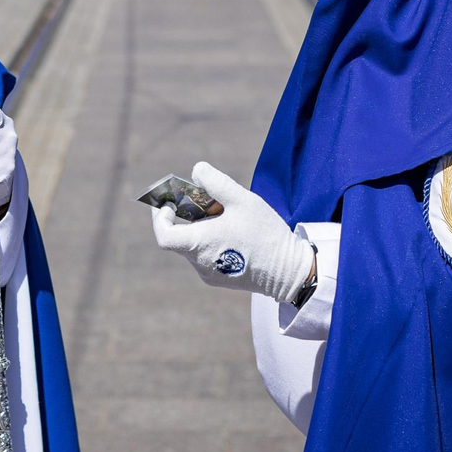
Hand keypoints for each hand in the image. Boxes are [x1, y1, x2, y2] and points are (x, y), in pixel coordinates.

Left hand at [149, 162, 316, 302]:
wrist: (290, 271)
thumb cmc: (265, 234)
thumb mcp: (242, 200)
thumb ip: (216, 182)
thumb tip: (196, 171)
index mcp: (199, 244)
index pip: (163, 235)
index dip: (161, 218)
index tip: (170, 204)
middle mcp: (199, 263)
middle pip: (181, 238)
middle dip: (188, 218)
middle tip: (207, 203)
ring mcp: (209, 274)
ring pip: (194, 247)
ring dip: (202, 230)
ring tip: (227, 218)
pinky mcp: (220, 280)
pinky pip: (206, 257)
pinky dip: (211, 242)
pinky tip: (234, 234)